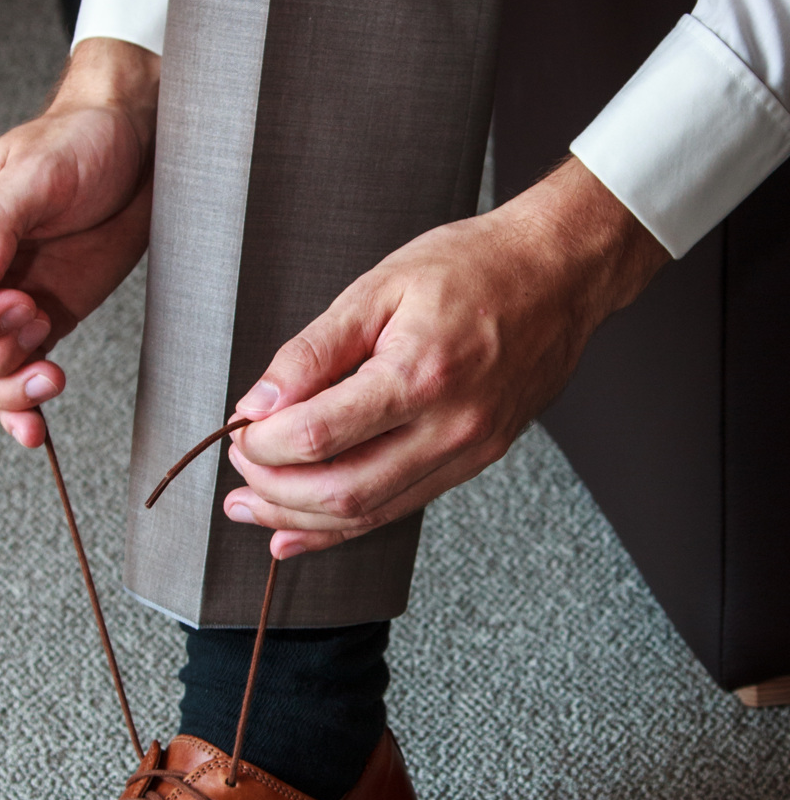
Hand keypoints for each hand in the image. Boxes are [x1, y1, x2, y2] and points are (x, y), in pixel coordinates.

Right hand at [0, 39, 159, 447]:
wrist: (133, 157)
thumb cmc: (79, 144)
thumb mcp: (37, 171)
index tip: (12, 303)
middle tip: (37, 321)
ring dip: (6, 389)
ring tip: (52, 372)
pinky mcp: (30, 329)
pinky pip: (8, 384)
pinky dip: (19, 412)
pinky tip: (35, 428)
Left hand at [223, 158, 669, 555]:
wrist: (560, 274)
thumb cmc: (474, 267)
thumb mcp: (379, 287)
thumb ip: (313, 351)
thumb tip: (258, 402)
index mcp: (420, 373)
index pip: (320, 435)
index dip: (265, 444)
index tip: (240, 428)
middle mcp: (448, 426)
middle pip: (341, 491)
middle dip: (274, 490)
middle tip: (239, 470)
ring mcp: (466, 452)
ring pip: (368, 514)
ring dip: (298, 520)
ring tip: (250, 510)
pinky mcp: (473, 464)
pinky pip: (397, 509)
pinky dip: (340, 528)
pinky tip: (296, 532)